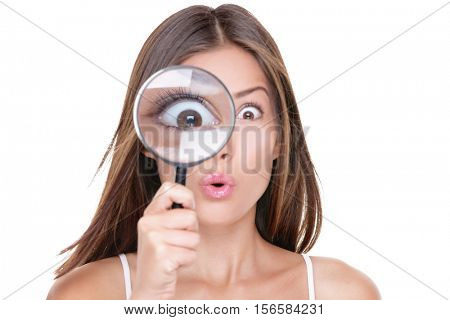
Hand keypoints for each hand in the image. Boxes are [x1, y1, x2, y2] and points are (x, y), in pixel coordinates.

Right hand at [129, 181, 198, 298]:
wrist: (149, 286)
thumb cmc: (163, 256)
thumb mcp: (163, 230)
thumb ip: (174, 213)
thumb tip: (190, 197)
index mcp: (149, 214)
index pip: (170, 189)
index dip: (186, 196)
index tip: (189, 208)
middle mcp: (148, 223)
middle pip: (190, 216)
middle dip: (191, 232)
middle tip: (177, 243)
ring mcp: (153, 239)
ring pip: (194, 237)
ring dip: (189, 249)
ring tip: (174, 254)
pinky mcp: (162, 255)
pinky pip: (191, 253)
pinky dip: (187, 261)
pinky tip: (173, 265)